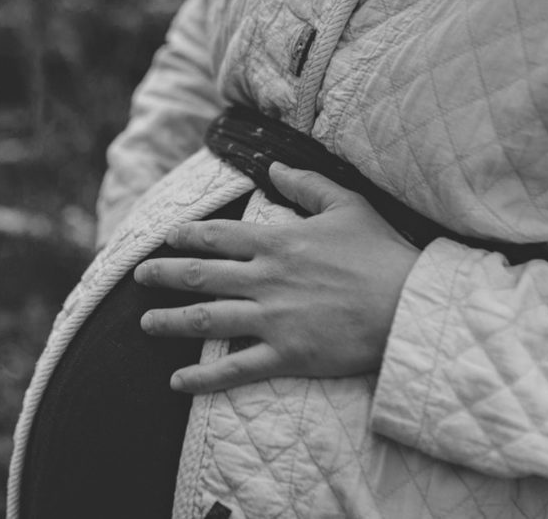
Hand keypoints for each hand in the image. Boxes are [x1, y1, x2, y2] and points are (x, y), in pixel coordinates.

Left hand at [133, 162, 419, 393]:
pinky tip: (177, 381)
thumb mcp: (347, 205)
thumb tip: (275, 167)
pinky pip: (234, 369)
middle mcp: (266, 279)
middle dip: (163, 275)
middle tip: (138, 276)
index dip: (186, 236)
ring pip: (206, 320)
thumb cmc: (383, 254)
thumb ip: (306, 185)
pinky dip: (202, 377)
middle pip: (200, 275)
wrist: (409, 306)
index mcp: (278, 242)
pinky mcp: (286, 355)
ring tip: (145, 323)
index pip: (217, 236)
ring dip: (170, 321)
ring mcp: (273, 319)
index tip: (165, 238)